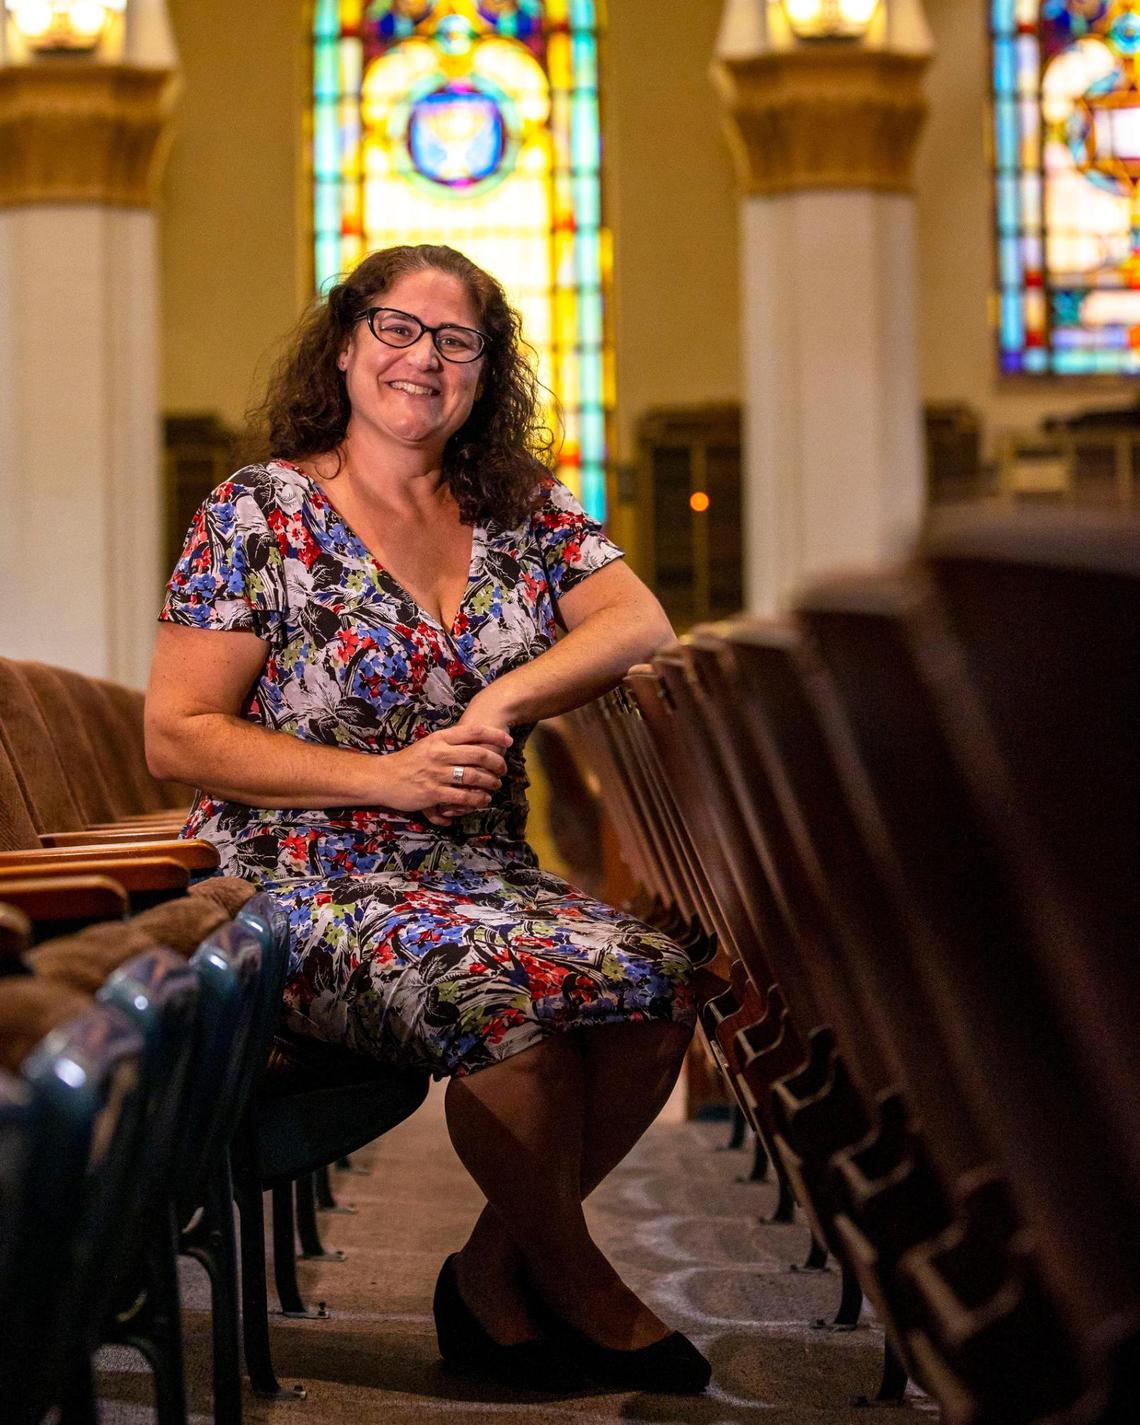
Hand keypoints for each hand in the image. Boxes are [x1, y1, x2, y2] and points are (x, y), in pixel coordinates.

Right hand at [379, 723, 510, 825]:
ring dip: (490, 783)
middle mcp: (440, 754)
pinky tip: (482, 800)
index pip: (473, 731)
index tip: (508, 741)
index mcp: (440, 738)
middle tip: (503, 769)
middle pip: (478, 755)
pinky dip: (476, 800)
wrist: (383, 777)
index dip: (495, 735)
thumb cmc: (409, 760)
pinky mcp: (433, 793)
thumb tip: (477, 739)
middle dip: (496, 763)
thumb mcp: (429, 744)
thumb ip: (450, 742)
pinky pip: (462, 797)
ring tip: (495, 786)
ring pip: (473, 777)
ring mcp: (436, 774)